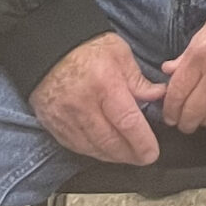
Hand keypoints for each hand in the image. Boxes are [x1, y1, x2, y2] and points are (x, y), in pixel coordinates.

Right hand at [29, 32, 164, 164]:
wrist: (47, 48)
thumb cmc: (87, 48)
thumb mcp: (120, 54)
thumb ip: (138, 80)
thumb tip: (158, 97)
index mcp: (105, 85)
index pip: (127, 122)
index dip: (142, 142)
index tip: (152, 153)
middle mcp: (83, 105)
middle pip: (109, 141)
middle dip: (130, 154)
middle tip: (144, 157)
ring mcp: (65, 118)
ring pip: (91, 148)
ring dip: (112, 156)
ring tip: (127, 156)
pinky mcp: (52, 124)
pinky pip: (74, 146)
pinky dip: (92, 151)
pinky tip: (104, 151)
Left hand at [160, 0, 205, 131]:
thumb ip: (188, 53)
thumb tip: (169, 70)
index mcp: (201, 52)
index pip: (176, 92)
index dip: (169, 109)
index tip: (169, 114)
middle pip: (192, 111)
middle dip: (183, 122)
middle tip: (182, 122)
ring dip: (204, 122)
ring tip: (201, 120)